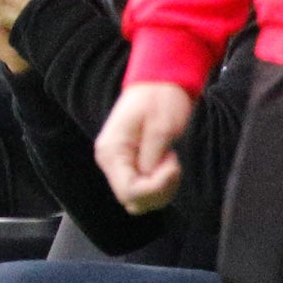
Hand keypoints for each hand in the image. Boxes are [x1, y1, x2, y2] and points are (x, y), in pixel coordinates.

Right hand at [96, 80, 193, 212]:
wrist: (160, 81)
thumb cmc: (161, 99)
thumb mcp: (161, 128)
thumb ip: (152, 159)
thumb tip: (150, 182)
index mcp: (112, 152)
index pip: (130, 192)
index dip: (157, 187)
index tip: (173, 163)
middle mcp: (110, 161)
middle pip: (134, 201)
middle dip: (160, 190)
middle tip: (173, 162)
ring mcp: (119, 164)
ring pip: (140, 200)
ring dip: (162, 188)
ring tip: (170, 159)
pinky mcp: (130, 164)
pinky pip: (144, 189)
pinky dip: (161, 183)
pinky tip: (167, 162)